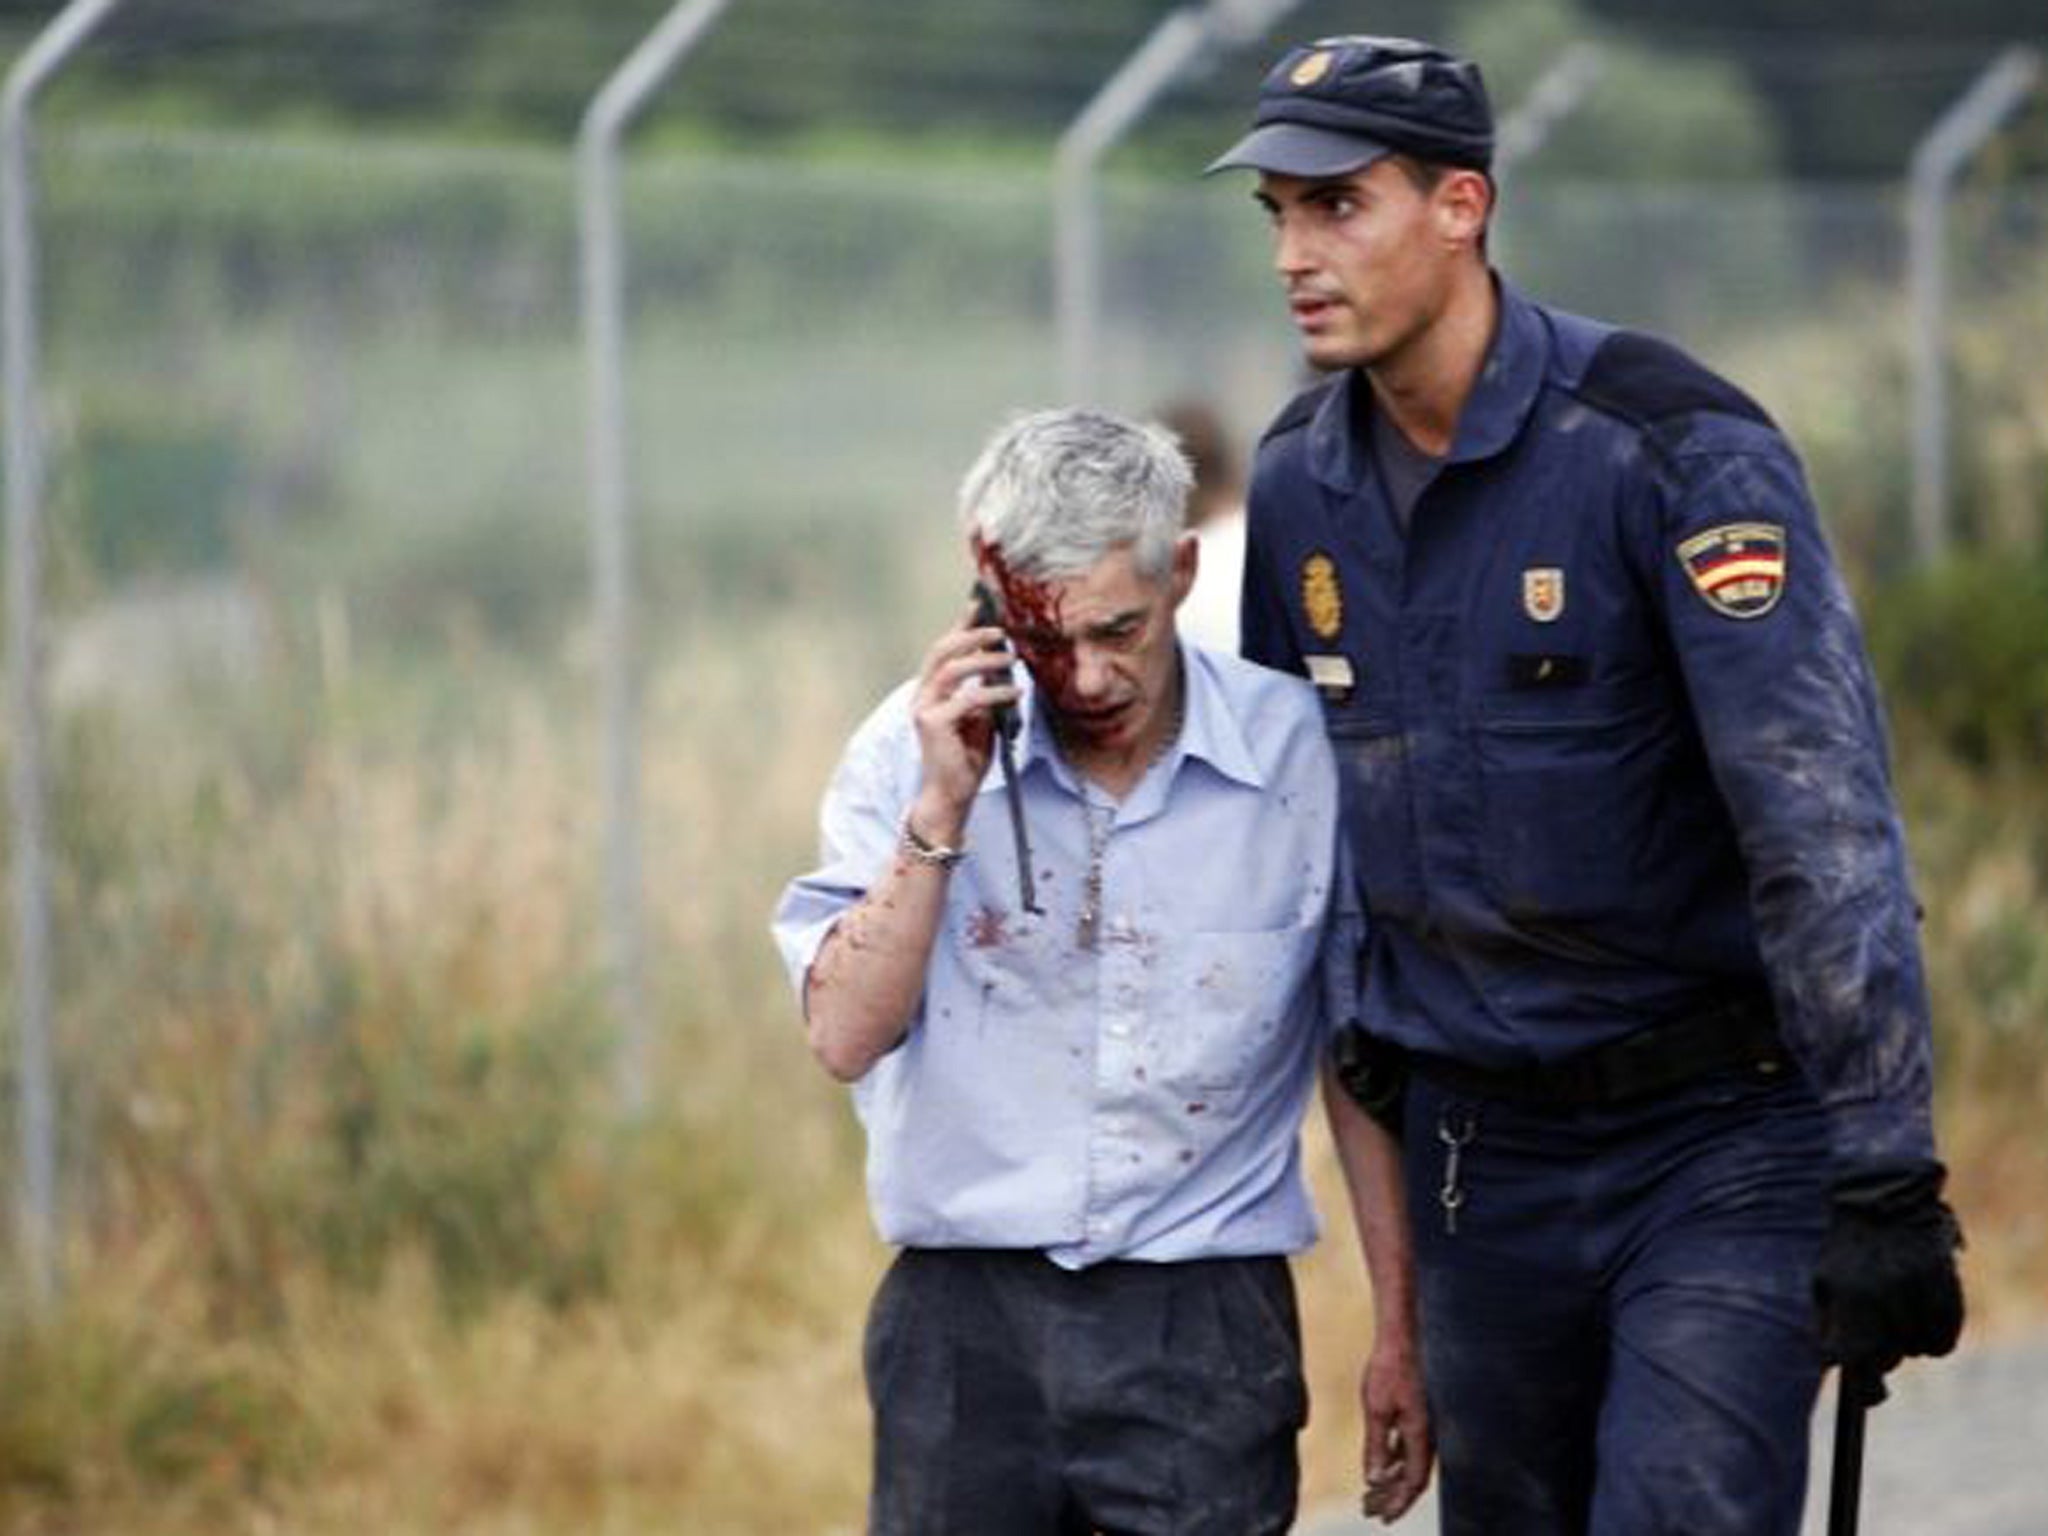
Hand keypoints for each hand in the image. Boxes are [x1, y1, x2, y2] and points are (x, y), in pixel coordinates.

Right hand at [907, 607, 1021, 840]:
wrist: (953, 794)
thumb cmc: (967, 759)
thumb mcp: (981, 718)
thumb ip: (984, 693)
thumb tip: (1001, 665)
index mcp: (932, 691)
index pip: (944, 650)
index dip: (960, 625)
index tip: (979, 604)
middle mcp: (923, 696)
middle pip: (942, 651)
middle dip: (970, 635)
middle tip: (999, 630)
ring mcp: (924, 709)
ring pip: (952, 669)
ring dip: (983, 659)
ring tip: (1010, 657)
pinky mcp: (932, 724)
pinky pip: (967, 699)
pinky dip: (994, 693)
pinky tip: (1014, 693)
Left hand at [1359, 1330, 1431, 1522]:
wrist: (1403, 1333)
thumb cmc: (1390, 1367)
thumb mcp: (1377, 1408)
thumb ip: (1376, 1445)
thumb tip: (1374, 1481)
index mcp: (1423, 1435)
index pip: (1413, 1482)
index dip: (1398, 1503)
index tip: (1381, 1518)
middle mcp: (1430, 1433)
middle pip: (1414, 1476)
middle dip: (1392, 1496)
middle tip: (1369, 1511)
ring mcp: (1427, 1422)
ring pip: (1412, 1461)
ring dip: (1392, 1478)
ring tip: (1370, 1493)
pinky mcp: (1420, 1411)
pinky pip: (1411, 1445)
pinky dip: (1396, 1458)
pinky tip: (1382, 1463)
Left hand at [1814, 1159, 1964, 1378]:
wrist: (1885, 1200)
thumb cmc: (1846, 1247)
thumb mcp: (1824, 1280)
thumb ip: (1827, 1324)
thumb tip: (1832, 1366)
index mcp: (1847, 1294)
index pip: (1854, 1358)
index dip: (1860, 1380)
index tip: (1866, 1389)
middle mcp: (1883, 1295)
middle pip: (1886, 1359)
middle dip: (1881, 1354)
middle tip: (1878, 1332)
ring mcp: (1917, 1292)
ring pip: (1916, 1351)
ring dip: (1907, 1339)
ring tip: (1896, 1306)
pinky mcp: (1946, 1289)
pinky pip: (1943, 1341)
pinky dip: (1935, 1335)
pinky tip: (1921, 1309)